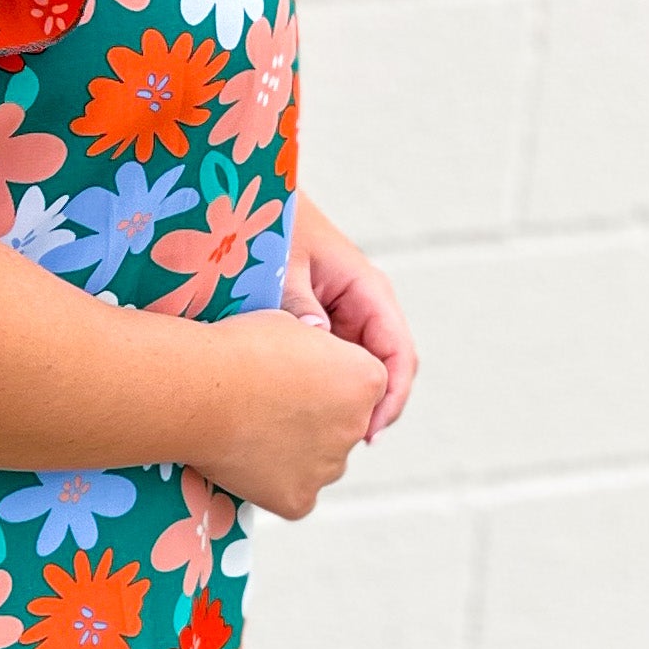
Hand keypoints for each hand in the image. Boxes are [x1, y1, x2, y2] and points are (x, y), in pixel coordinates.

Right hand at [190, 307, 385, 519]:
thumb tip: (318, 365)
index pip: (363, 387)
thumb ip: (321, 351)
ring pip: (320, 462)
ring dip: (297, 451)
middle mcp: (358, 427)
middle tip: (271, 406)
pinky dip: (274, 482)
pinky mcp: (300, 499)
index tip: (295, 378)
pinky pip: (294, 492)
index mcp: (367, 380)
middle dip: (317, 419)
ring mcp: (329, 468)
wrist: (200, 391)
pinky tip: (245, 458)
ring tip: (253, 430)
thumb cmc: (241, 349)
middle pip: (344, 427)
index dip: (327, 381)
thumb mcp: (294, 327)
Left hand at [280, 190, 416, 442]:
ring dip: (346, 400)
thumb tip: (319, 345)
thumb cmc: (271, 225)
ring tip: (317, 436)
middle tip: (340, 447)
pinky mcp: (323, 320)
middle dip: (370, 409)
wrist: (249, 200)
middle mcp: (365, 304)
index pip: (398, 355)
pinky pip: (334, 360)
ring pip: (358, 369)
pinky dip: (324, 385)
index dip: (390, 399)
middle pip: (384, 370)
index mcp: (368, 289)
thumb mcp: (283, 266)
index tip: (367, 434)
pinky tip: (297, 410)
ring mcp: (345, 314)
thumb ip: (300, 304)